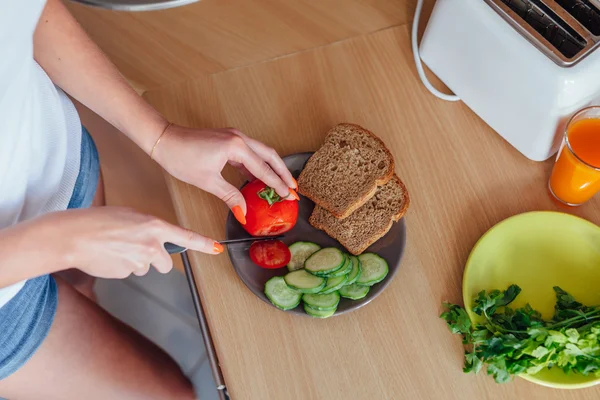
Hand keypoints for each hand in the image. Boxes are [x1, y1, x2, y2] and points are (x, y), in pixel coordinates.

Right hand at [41, 207, 222, 278]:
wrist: (74, 236)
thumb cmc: (98, 221)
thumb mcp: (130, 215)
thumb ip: (149, 227)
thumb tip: (155, 240)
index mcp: (154, 226)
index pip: (186, 237)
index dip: (203, 244)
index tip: (217, 249)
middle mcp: (151, 246)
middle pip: (166, 263)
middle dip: (156, 259)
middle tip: (137, 248)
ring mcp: (139, 262)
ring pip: (146, 268)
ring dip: (137, 262)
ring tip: (117, 249)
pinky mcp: (126, 274)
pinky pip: (130, 272)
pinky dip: (122, 267)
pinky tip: (110, 256)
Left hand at [152, 125, 297, 223]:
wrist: (164, 140)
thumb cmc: (181, 157)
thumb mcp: (208, 181)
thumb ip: (230, 196)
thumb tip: (243, 212)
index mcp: (235, 147)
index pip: (263, 169)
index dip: (278, 184)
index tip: (289, 195)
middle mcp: (239, 138)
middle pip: (270, 156)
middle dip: (283, 173)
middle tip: (294, 189)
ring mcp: (234, 137)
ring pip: (261, 152)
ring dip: (273, 168)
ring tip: (282, 184)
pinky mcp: (229, 139)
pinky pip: (250, 153)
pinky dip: (258, 165)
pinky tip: (260, 177)